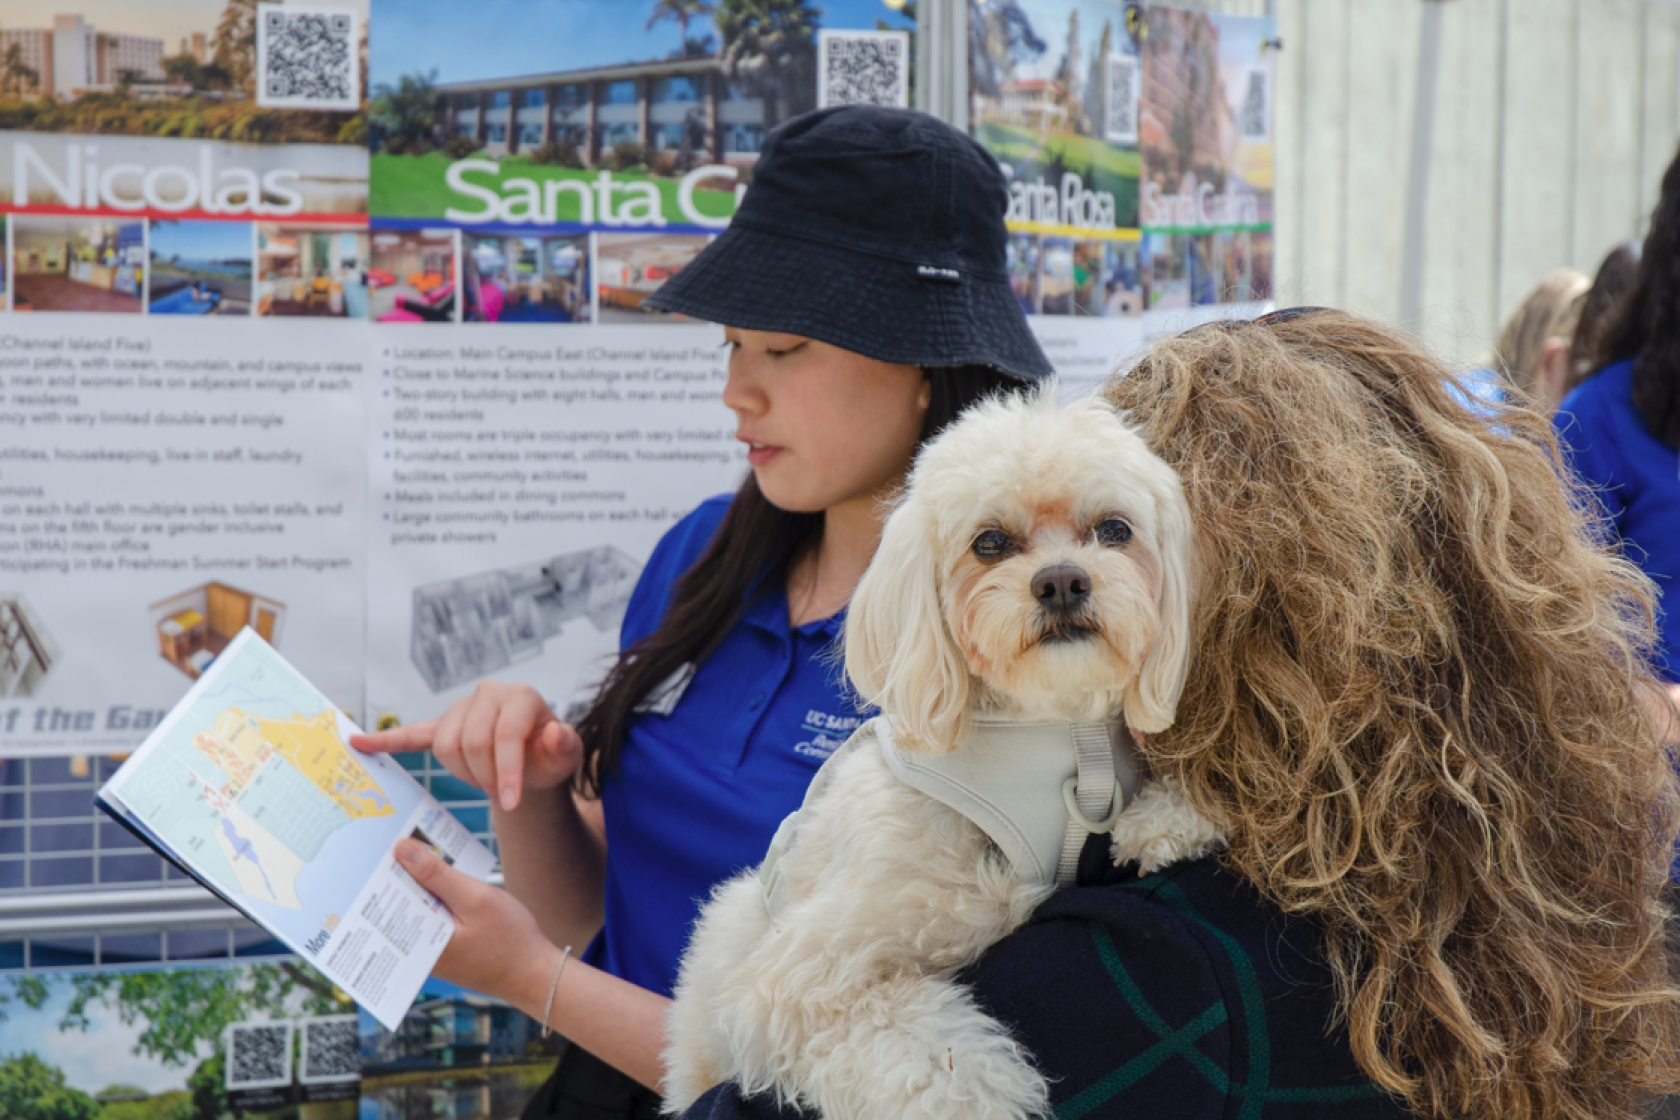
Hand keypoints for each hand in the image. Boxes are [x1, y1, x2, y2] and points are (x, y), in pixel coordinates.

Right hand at [351, 681, 582, 810]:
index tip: (510, 803)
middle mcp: (489, 694)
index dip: (507, 770)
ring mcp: (462, 708)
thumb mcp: (568, 755)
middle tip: (501, 797)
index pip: (505, 734)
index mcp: (521, 696)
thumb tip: (554, 733)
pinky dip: (387, 739)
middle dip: (485, 776)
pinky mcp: (442, 725)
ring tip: (485, 783)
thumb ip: (565, 746)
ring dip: (464, 773)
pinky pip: (412, 734)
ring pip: (445, 745)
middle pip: (471, 741)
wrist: (536, 758)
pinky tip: (360, 741)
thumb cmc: (551, 756)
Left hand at [393, 837, 560, 1009]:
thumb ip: (437, 875)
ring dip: (416, 882)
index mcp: (418, 944)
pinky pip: (429, 917)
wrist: (534, 974)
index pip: (386, 901)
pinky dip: (432, 896)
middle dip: (398, 872)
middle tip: (399, 837)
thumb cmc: (511, 939)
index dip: (382, 869)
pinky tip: (441, 876)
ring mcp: (429, 952)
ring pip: (413, 909)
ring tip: (417, 850)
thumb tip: (401, 849)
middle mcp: (416, 952)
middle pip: (397, 904)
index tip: (381, 841)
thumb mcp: (475, 898)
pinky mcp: (442, 949)